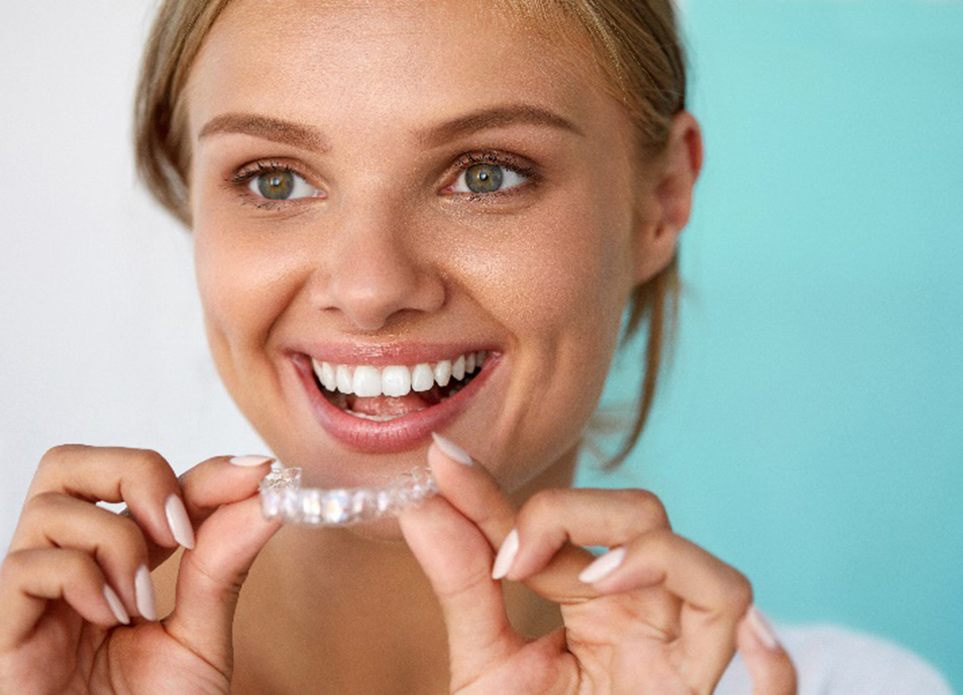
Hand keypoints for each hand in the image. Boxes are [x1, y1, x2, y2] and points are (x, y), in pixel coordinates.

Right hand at [0, 445, 279, 694]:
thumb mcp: (201, 638)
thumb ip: (224, 567)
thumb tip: (267, 497)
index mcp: (120, 563)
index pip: (150, 484)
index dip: (203, 470)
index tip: (258, 474)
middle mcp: (72, 567)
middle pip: (72, 463)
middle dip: (137, 473)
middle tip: (180, 528)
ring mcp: (32, 596)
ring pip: (52, 504)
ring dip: (116, 542)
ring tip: (141, 605)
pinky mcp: (3, 629)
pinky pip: (26, 565)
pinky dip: (81, 580)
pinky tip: (109, 620)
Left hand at [400, 436, 797, 694]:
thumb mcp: (485, 666)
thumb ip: (462, 586)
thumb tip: (422, 505)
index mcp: (592, 597)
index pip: (559, 520)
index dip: (502, 493)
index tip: (445, 465)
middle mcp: (642, 613)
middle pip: (645, 518)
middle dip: (576, 511)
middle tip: (510, 559)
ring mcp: (678, 656)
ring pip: (715, 579)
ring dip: (655, 557)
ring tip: (591, 582)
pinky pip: (774, 683)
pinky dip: (770, 655)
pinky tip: (739, 639)